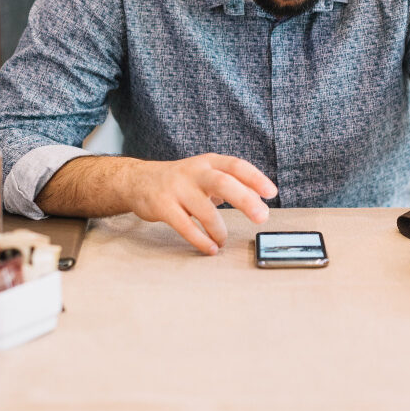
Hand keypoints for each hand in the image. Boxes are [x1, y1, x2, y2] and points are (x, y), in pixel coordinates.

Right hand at [127, 153, 276, 254]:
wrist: (138, 180)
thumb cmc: (181, 180)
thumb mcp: (206, 174)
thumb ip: (232, 184)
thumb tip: (260, 200)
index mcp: (209, 162)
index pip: (236, 165)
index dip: (256, 178)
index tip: (272, 193)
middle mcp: (194, 172)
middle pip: (223, 183)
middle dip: (245, 200)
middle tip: (262, 217)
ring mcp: (177, 189)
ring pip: (204, 209)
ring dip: (219, 229)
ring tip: (224, 240)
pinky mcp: (162, 206)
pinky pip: (185, 226)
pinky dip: (200, 240)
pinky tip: (211, 248)